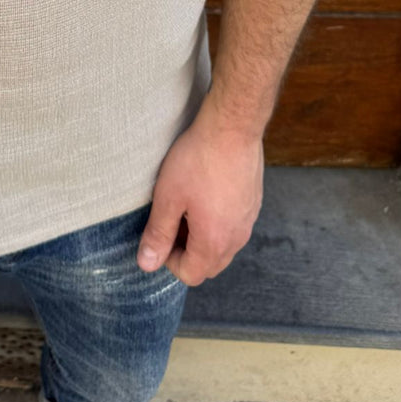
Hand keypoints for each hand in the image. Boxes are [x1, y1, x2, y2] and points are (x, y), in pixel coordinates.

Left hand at [135, 100, 263, 284]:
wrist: (232, 127)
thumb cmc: (198, 160)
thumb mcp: (168, 197)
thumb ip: (158, 234)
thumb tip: (147, 264)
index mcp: (214, 242)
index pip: (191, 274)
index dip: (169, 260)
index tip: (160, 234)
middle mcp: (237, 238)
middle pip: (209, 265)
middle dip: (186, 252)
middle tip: (171, 221)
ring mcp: (249, 220)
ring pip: (223, 246)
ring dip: (202, 237)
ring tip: (186, 205)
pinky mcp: (253, 202)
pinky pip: (234, 226)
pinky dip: (217, 222)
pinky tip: (205, 194)